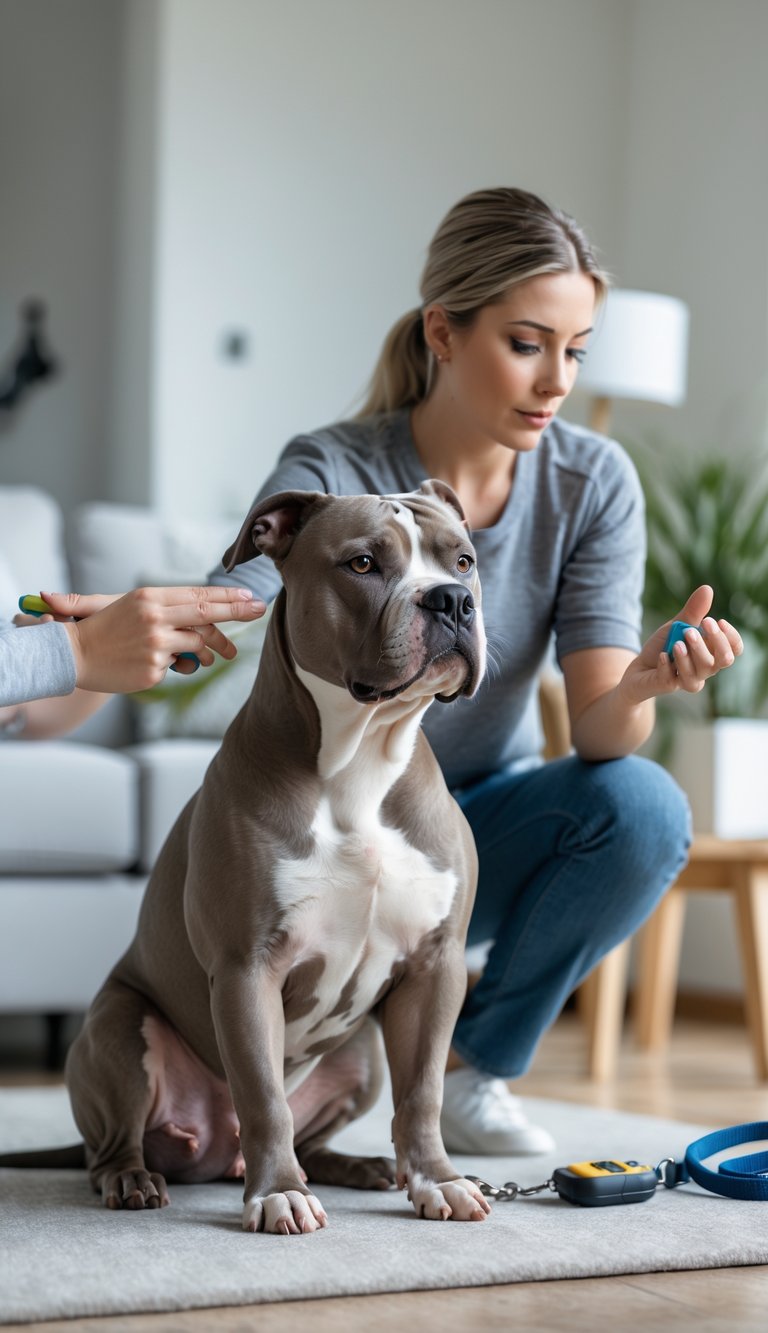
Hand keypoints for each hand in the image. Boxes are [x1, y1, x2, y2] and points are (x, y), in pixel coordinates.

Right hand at [40, 585, 265, 693]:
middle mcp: (155, 617)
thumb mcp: (131, 605)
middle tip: (260, 608)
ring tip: (209, 657)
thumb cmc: (102, 628)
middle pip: (206, 613)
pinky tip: (153, 663)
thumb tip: (206, 610)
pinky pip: (178, 667)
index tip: (250, 595)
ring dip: (207, 652)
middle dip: (238, 611)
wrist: (71, 654)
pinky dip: (175, 666)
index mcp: (149, 597)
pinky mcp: (153, 669)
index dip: (227, 596)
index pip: (198, 594)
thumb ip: (168, 606)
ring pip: (198, 645)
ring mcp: (155, 644)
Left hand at [620, 585, 742, 706]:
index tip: (718, 621)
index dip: (730, 637)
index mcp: (711, 653)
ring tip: (676, 643)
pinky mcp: (667, 686)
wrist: (639, 666)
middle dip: (714, 643)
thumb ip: (693, 611)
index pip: (734, 650)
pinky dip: (666, 666)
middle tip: (697, 626)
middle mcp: (704, 669)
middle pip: (722, 661)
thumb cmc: (665, 646)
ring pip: (698, 674)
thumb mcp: (678, 625)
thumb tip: (707, 588)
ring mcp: (686, 680)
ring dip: (688, 656)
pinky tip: (663, 656)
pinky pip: (671, 680)